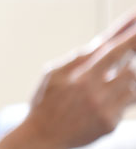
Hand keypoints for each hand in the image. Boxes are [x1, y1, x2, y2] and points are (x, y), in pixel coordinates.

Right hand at [0, 10, 135, 148]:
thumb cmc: (46, 103)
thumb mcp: (53, 75)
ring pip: (131, 81)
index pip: (107, 45)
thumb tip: (98, 44)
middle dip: (135, 45)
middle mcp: (89, 86)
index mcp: (75, 72)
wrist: (41, 137)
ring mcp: (101, 105)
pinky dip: (125, 96)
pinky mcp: (109, 122)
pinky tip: (113, 97)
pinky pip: (128, 102)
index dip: (126, 30)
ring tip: (113, 78)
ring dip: (129, 75)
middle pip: (124, 60)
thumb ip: (76, 59)